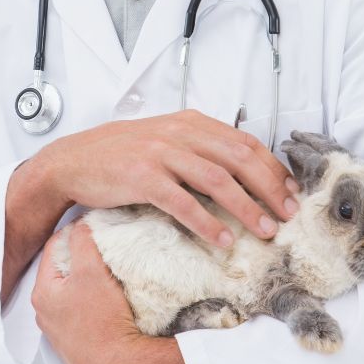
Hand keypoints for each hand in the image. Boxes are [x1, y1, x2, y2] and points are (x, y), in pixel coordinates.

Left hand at [31, 222, 197, 363]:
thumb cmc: (102, 321)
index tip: (94, 224)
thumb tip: (81, 226)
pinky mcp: (80, 343)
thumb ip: (82, 243)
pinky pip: (84, 311)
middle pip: (63, 270)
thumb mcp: (91, 272)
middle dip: (82, 256)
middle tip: (104, 245)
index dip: (74, 231)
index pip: (54, 248)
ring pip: (74, 291)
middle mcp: (46, 313)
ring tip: (111, 270)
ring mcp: (62, 331)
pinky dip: (96, 299)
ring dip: (90, 279)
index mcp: (42, 293)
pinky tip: (113, 298)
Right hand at [38, 109, 300, 247]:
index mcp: (191, 123)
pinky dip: (208, 223)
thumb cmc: (121, 155)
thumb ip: (200, 148)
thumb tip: (241, 172)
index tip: (291, 193)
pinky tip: (223, 240)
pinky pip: (183, 202)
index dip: (273, 169)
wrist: (72, 161)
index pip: (244, 143)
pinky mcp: (142, 178)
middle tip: (289, 215)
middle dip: (270, 189)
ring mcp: (161, 154)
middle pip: (239, 159)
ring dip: (247, 208)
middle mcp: (180, 133)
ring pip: (218, 180)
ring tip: (265, 231)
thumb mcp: (166, 140)